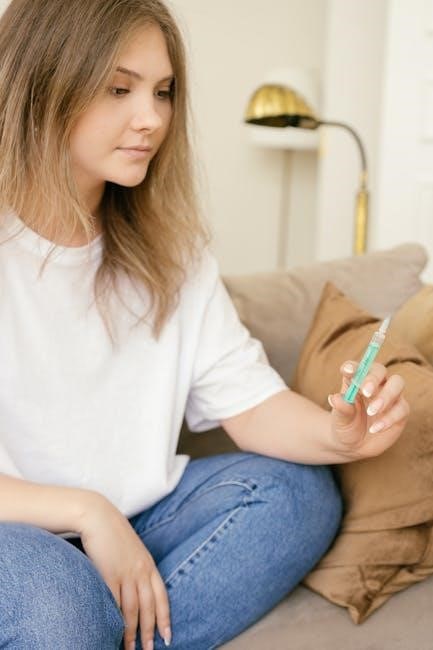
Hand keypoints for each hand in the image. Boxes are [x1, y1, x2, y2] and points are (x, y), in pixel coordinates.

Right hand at [79, 495, 170, 649]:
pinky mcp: (108, 573)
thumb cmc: (113, 533)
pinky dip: (114, 618)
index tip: (168, 637)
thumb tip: (137, 588)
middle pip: (148, 607)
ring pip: (131, 609)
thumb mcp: (132, 550)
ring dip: (131, 632)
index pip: (162, 596)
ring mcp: (125, 572)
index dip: (165, 618)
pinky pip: (113, 601)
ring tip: (130, 649)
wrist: (98, 516)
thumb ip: (138, 568)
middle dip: (150, 631)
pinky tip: (113, 630)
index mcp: (149, 564)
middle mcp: (140, 570)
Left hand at [327, 360, 409, 459]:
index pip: (357, 367)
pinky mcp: (401, 411)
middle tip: (366, 392)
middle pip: (380, 370)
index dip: (353, 366)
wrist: (355, 446)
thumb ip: (341, 408)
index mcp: (356, 380)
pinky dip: (389, 418)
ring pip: (397, 384)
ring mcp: (390, 395)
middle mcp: (375, 384)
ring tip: (372, 411)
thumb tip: (336, 398)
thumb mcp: (339, 419)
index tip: (348, 371)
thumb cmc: (345, 426)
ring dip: (385, 396)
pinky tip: (375, 429)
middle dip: (373, 378)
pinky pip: (401, 408)